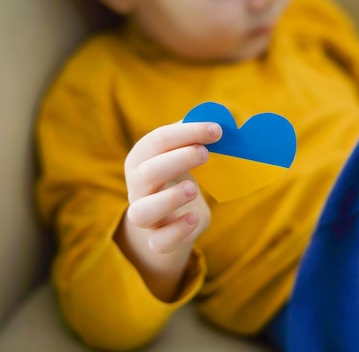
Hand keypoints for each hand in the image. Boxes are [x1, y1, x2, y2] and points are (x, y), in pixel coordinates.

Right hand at [124, 121, 221, 253]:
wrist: (167, 217)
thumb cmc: (177, 175)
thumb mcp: (183, 153)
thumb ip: (197, 137)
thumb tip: (221, 117)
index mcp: (141, 159)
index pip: (157, 140)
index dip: (187, 133)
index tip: (217, 130)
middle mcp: (137, 187)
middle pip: (147, 173)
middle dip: (177, 160)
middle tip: (205, 153)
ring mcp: (144, 215)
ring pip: (142, 213)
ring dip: (168, 199)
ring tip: (194, 189)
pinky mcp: (157, 239)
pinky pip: (159, 242)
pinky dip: (177, 232)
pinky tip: (195, 218)